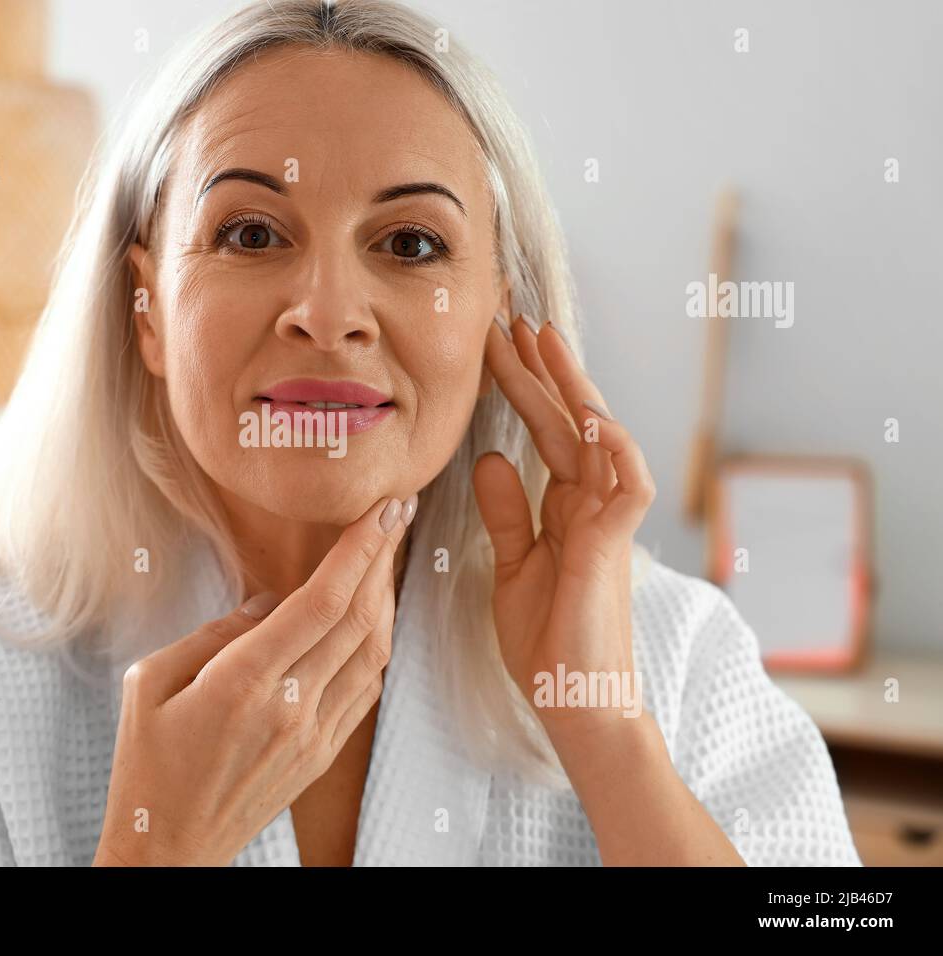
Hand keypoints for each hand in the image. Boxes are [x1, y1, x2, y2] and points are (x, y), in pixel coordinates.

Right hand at [93, 494, 415, 865]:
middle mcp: (290, 707)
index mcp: (243, 683)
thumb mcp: (151, 682)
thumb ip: (214, 634)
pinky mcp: (323, 753)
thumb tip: (268, 602)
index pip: (321, 602)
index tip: (381, 509)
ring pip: (373, 652)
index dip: (359, 550)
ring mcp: (314, 734)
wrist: (169, 847)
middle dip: (384, 558)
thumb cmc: (147, 762)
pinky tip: (372, 616)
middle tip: (398, 510)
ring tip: (388, 553)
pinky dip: (376, 643)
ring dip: (387, 597)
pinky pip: (365, 688)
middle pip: (359, 620)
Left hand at [473, 313, 655, 743]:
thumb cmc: (546, 639)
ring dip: (572, 389)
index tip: (495, 345)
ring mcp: (607, 523)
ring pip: (597, 439)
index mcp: (566, 507)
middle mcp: (590, 505)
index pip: (543, 432)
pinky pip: (628, 487)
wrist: (573, 701)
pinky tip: (589, 414)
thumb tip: (491, 458)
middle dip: (541, 369)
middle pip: (567, 422)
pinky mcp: (614, 548)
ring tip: (543, 341)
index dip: (523, 387)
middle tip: (514, 318)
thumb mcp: (513, 564)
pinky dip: (612, 449)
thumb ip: (507, 512)